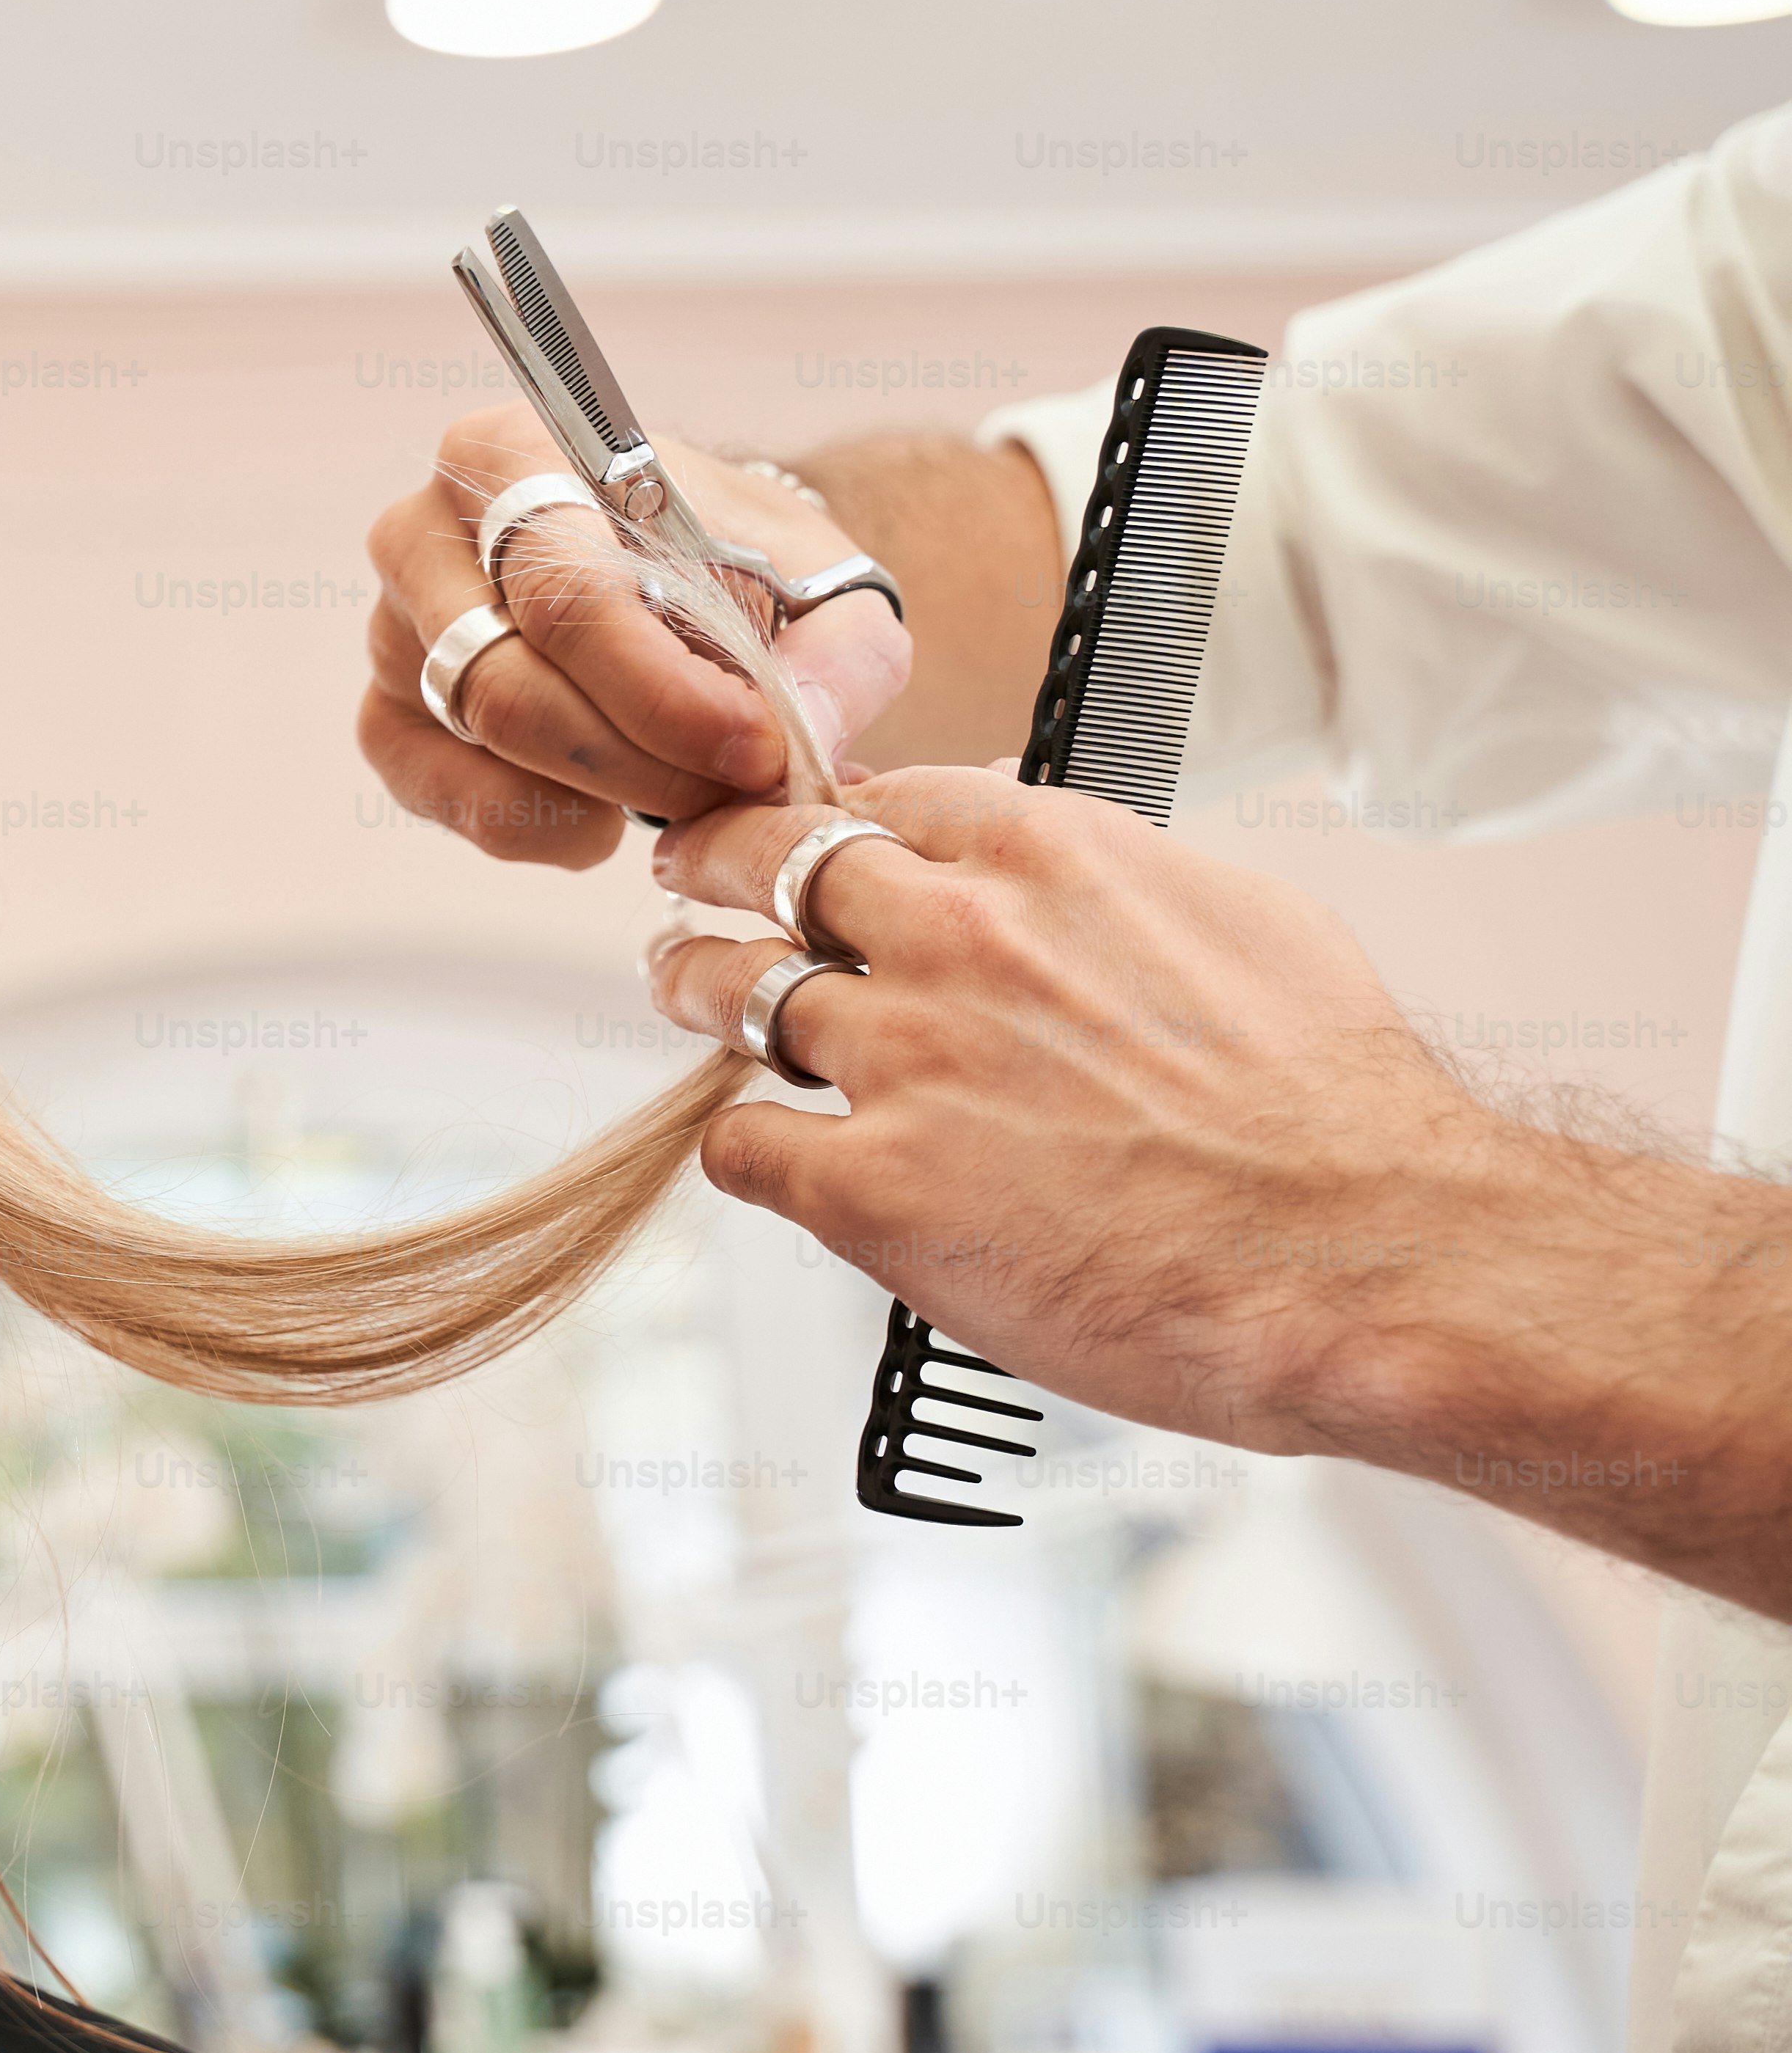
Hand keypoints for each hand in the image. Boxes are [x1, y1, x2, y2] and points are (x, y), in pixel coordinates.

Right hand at [356, 403, 917, 866]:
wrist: (691, 567)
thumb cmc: (743, 565)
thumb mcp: (826, 585)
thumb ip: (840, 658)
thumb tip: (800, 744)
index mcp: (518, 454)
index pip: (565, 595)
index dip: (663, 695)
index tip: (757, 751)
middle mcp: (424, 530)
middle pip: (510, 685)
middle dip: (641, 762)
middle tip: (735, 790)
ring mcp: (391, 626)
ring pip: (481, 743)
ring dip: (601, 793)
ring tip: (689, 790)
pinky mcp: (386, 711)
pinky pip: (440, 794)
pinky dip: (533, 825)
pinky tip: (604, 817)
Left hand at [639, 766, 1493, 1455]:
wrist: (1366, 1254)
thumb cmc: (1333, 1113)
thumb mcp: (1244, 924)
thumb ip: (1124, 888)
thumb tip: (1078, 881)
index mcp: (1052, 858)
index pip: (884, 798)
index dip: (827, 818)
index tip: (799, 833)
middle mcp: (958, 938)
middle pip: (770, 863)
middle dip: (715, 863)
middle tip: (686, 879)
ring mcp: (902, 1058)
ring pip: (728, 991)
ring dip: (699, 991)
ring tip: (690, 993)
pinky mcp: (870, 1185)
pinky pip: (743, 1147)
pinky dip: (749, 1151)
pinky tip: (775, 1158)